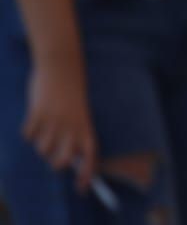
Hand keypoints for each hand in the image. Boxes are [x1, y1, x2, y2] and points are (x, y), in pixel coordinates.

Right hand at [22, 55, 95, 190]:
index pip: (91, 155)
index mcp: (86, 125)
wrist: (62, 65)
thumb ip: (74, 134)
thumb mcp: (78, 113)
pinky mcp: (38, 113)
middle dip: (55, 163)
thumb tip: (67, 160)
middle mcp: (72, 125)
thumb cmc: (70, 92)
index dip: (87, 174)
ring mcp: (55, 120)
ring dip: (40, 142)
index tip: (81, 188)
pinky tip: (35, 116)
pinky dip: (28, 130)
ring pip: (42, 149)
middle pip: (63, 161)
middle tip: (53, 155)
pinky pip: (28, 135)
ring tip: (45, 125)